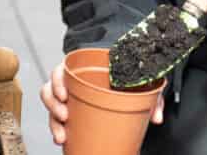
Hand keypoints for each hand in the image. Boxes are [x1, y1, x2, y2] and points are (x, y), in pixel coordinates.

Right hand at [42, 60, 165, 144]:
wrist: (126, 83)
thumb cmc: (129, 78)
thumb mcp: (141, 83)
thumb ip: (151, 98)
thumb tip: (156, 117)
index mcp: (83, 69)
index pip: (61, 70)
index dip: (57, 81)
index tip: (64, 94)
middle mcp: (72, 83)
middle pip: (50, 89)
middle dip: (53, 104)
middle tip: (64, 116)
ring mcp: (70, 98)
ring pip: (52, 107)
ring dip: (53, 121)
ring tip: (62, 135)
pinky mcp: (71, 113)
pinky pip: (57, 120)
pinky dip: (57, 130)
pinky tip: (63, 139)